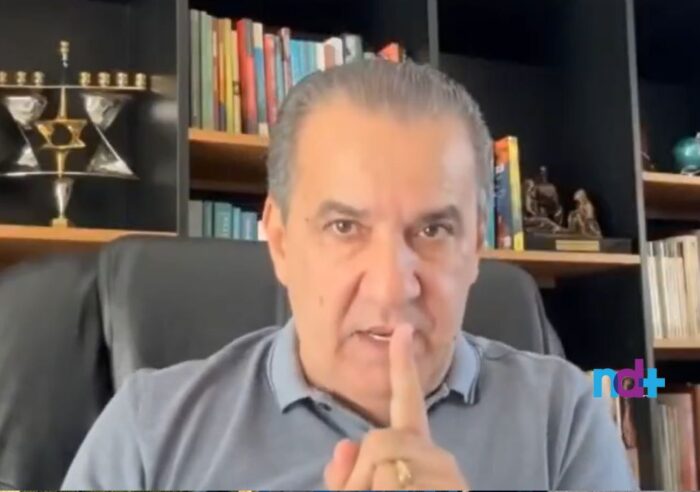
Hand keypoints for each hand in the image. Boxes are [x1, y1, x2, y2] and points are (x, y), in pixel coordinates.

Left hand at [324, 323, 469, 489]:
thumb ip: (348, 474)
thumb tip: (345, 445)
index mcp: (415, 451)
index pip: (406, 403)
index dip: (401, 364)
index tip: (403, 330)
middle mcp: (434, 454)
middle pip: (377, 441)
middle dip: (361, 475)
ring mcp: (443, 470)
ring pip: (381, 468)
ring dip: (370, 491)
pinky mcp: (449, 484)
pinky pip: (389, 484)